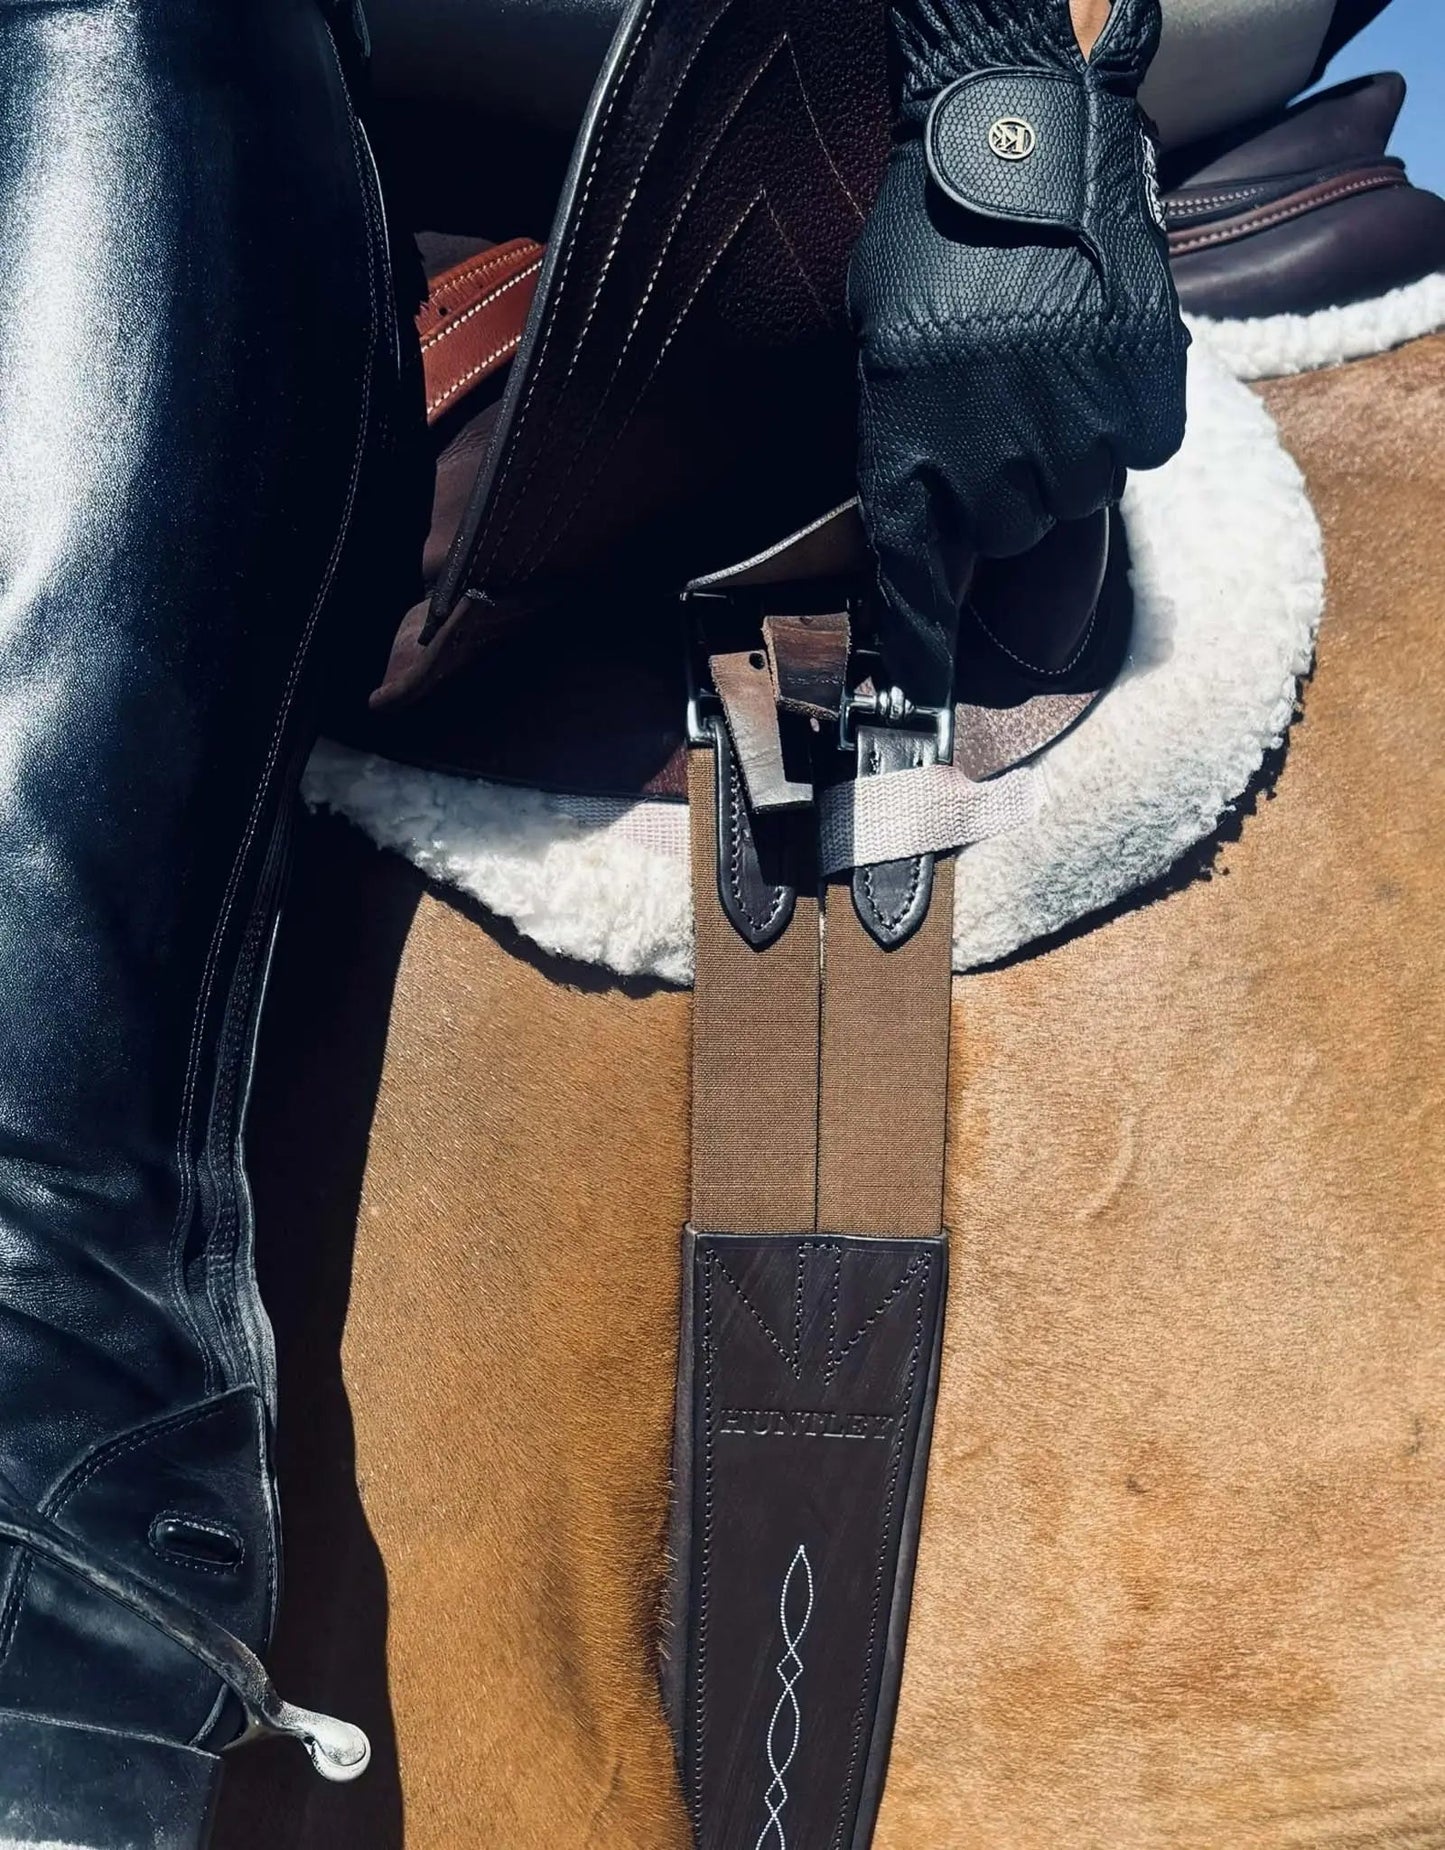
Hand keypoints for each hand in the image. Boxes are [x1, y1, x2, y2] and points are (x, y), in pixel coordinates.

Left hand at [848, 0, 1187, 701]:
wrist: (1013, 147)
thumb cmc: (922, 244)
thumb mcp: (875, 353)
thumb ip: (897, 444)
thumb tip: (921, 531)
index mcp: (906, 449)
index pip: (916, 580)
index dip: (924, 645)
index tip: (929, 699)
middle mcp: (989, 458)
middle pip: (1004, 534)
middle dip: (998, 496)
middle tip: (995, 423)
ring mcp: (1073, 430)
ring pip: (1073, 497)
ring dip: (1058, 457)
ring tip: (1041, 379)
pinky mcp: (1140, 396)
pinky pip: (1132, 448)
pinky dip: (1115, 420)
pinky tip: (1090, 366)